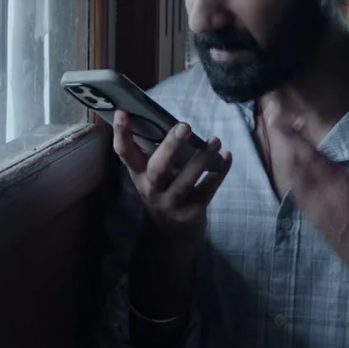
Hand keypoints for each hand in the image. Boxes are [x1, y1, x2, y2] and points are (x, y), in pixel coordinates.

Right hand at [112, 111, 233, 239]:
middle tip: (185, 126)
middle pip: (158, 168)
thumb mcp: (151, 176)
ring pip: (185, 181)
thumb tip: (171, 118)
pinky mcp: (190, 214)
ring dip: (201, 159)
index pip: (124, 152)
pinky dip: (218, 173)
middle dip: (171, 147)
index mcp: (138, 174)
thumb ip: (156, 152)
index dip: (122, 133)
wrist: (172, 235)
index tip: (122, 112)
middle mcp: (150, 190)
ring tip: (215, 140)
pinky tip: (227, 157)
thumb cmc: (163, 192)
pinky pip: (206, 191)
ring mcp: (170, 204)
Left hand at [263, 110, 348, 304]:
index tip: (282, 123)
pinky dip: (293, 183)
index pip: (313, 159)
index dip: (296, 140)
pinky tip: (291, 177)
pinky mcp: (320, 227)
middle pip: (298, 168)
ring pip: (295, 183)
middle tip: (278, 125)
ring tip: (282, 144)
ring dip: (287, 162)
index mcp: (343, 189)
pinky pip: (300, 201)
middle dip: (286, 146)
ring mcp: (320, 215)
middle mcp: (325, 201)